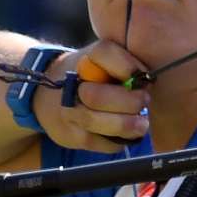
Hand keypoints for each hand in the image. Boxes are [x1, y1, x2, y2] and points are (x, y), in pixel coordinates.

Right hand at [30, 42, 151, 151]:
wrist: (49, 96)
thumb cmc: (88, 76)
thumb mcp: (103, 60)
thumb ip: (125, 64)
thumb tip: (148, 83)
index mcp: (86, 59)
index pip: (105, 53)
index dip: (129, 67)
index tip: (142, 77)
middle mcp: (70, 85)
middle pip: (97, 96)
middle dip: (128, 102)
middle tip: (144, 101)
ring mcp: (68, 113)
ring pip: (97, 122)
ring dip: (126, 125)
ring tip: (142, 124)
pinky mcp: (73, 137)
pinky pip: (101, 143)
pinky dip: (119, 140)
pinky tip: (127, 134)